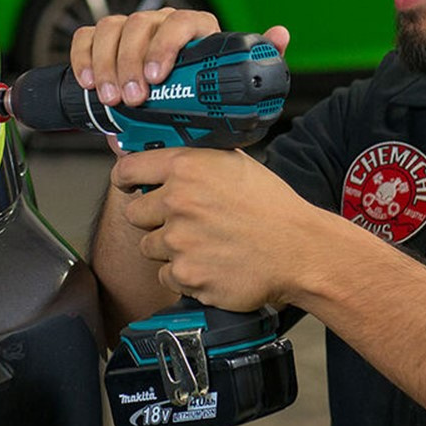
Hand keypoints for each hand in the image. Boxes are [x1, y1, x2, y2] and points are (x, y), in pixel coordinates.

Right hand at [69, 8, 289, 107]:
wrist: (172, 116)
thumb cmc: (202, 98)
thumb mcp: (230, 87)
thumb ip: (255, 63)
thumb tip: (279, 34)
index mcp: (193, 28)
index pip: (180, 22)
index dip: (164, 46)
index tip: (157, 79)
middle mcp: (159, 22)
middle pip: (138, 26)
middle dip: (130, 64)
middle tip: (133, 100)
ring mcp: (128, 29)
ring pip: (110, 29)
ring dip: (106, 64)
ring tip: (110, 98)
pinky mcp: (102, 40)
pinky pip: (86, 38)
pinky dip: (83, 58)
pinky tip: (87, 82)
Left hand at [110, 145, 317, 311]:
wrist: (301, 251)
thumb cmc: (271, 206)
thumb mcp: (232, 162)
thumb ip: (191, 155)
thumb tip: (153, 149)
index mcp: (186, 168)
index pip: (126, 169)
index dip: (125, 178)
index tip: (128, 184)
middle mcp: (177, 202)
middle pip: (134, 214)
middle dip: (152, 218)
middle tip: (183, 221)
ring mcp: (179, 241)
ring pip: (150, 247)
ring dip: (169, 248)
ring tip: (204, 243)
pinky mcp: (186, 275)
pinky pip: (166, 276)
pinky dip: (184, 274)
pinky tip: (210, 263)